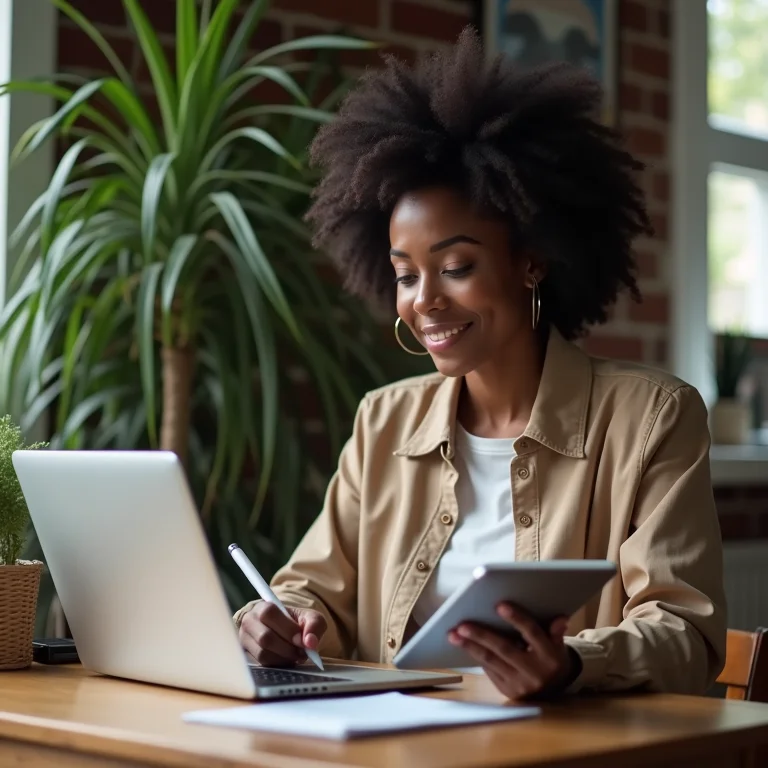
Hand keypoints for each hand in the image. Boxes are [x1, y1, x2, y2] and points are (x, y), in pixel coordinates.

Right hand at [239, 602, 326, 666]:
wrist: (285, 632)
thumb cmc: (296, 623)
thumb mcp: (310, 618)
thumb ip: (314, 625)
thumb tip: (310, 643)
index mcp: (263, 607)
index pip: (270, 614)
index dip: (287, 629)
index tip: (302, 640)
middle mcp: (250, 622)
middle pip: (265, 638)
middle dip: (287, 648)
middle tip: (302, 652)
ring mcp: (245, 639)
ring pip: (263, 653)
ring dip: (284, 657)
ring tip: (296, 655)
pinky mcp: (247, 655)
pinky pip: (263, 663)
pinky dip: (279, 663)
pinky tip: (287, 659)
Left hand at [448, 603, 573, 699]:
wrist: (554, 692)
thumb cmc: (552, 659)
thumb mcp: (558, 646)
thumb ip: (555, 631)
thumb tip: (560, 619)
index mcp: (550, 657)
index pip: (532, 633)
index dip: (516, 619)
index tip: (499, 605)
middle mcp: (535, 673)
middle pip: (505, 649)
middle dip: (482, 635)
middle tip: (462, 625)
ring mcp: (520, 685)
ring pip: (492, 661)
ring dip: (470, 647)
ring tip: (453, 635)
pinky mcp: (508, 692)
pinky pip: (489, 671)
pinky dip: (476, 656)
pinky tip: (463, 645)